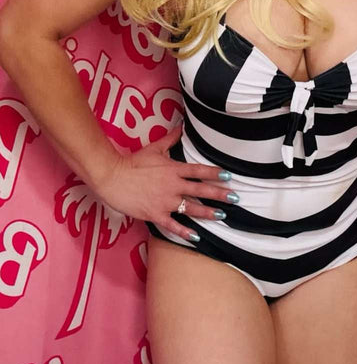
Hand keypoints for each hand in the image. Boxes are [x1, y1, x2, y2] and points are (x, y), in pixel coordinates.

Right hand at [95, 123, 234, 241]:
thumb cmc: (133, 162)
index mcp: (174, 169)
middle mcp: (173, 186)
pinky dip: (185, 232)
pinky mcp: (155, 214)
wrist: (113, 177)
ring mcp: (165, 201)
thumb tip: (182, 126)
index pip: (199, 171)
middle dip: (219, 194)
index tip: (229, 176)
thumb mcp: (154, 148)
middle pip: (200, 190)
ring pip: (191, 208)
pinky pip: (173, 225)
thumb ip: (171, 139)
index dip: (215, 173)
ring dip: (208, 212)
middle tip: (235, 198)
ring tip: (222, 216)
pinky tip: (197, 237)